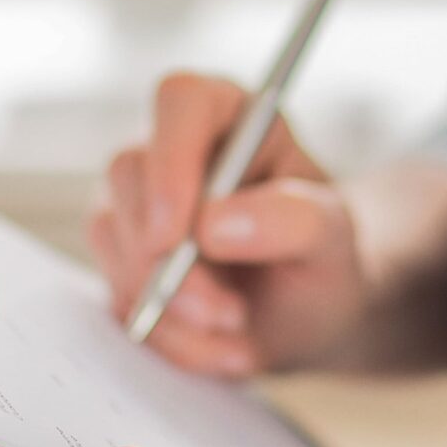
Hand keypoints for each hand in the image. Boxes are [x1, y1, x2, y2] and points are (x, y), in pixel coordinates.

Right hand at [89, 72, 369, 376]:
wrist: (307, 314)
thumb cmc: (324, 259)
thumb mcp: (334, 239)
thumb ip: (291, 220)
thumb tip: (212, 226)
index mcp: (232, 116)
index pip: (181, 100)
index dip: (170, 161)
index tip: (176, 236)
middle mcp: (175, 150)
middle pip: (129, 174)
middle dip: (170, 262)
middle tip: (227, 313)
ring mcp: (139, 202)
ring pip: (112, 238)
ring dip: (171, 307)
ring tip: (237, 330)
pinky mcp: (122, 256)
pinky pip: (116, 294)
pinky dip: (168, 336)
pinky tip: (217, 347)